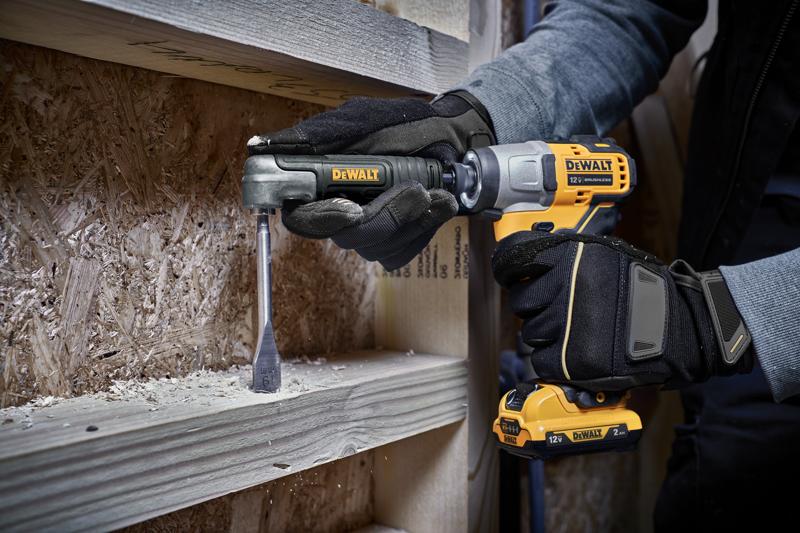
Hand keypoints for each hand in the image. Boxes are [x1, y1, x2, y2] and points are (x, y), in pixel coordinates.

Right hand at [248, 91, 494, 268]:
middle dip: (386, 214)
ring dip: (413, 218)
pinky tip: (439, 202)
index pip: (301, 218)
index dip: (322, 219)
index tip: (353, 208)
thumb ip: (317, 135)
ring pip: (379, 246)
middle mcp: (338, 212)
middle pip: (347, 236)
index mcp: (320, 183)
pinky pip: (403, 251)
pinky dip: (426, 226)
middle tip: (417, 190)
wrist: (450, 138)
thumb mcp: (361, 120)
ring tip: (435, 190)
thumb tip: (261, 146)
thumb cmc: (401, 125)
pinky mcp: (394, 244)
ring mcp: (367, 232)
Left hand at [491, 231, 752, 390]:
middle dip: (536, 309)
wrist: (680, 329)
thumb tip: (527, 262)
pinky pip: (540, 363)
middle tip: (561, 313)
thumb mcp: (606, 256)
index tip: (510, 277)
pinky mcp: (571, 359)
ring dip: (547, 337)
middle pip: (521, 302)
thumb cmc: (644, 291)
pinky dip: (554, 363)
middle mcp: (565, 287)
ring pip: (530, 334)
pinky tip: (576, 354)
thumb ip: (567, 256)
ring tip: (577, 334)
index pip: (514, 259)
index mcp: (571, 257)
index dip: (509, 270)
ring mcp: (567, 324)